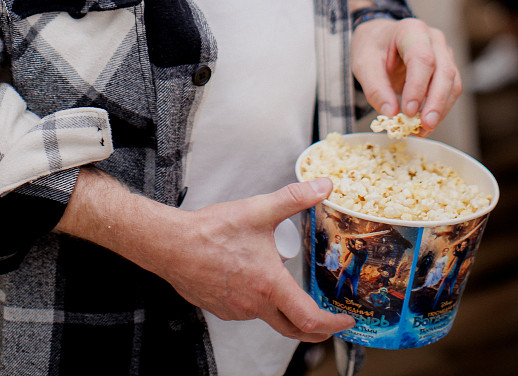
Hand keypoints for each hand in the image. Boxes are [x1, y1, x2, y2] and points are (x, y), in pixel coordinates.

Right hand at [164, 179, 354, 341]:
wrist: (172, 244)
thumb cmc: (211, 231)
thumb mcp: (258, 209)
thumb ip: (294, 198)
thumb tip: (323, 186)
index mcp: (269, 285)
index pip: (310, 319)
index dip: (333, 323)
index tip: (345, 319)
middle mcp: (255, 305)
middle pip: (293, 329)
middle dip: (316, 329)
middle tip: (329, 321)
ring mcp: (237, 310)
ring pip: (267, 316)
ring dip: (281, 307)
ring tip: (283, 282)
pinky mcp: (221, 309)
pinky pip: (246, 310)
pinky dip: (257, 300)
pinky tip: (252, 279)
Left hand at [351, 16, 461, 133]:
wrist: (379, 38)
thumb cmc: (372, 47)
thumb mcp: (363, 64)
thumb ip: (375, 88)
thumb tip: (391, 114)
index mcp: (411, 30)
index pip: (422, 58)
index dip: (418, 86)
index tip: (408, 110)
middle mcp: (433, 39)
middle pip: (444, 71)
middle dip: (436, 102)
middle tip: (424, 125)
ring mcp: (444, 52)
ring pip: (453, 83)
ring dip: (441, 109)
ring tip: (422, 129)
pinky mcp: (447, 68)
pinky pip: (451, 90)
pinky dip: (441, 109)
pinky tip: (425, 123)